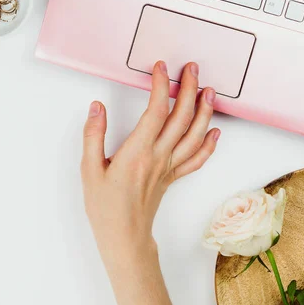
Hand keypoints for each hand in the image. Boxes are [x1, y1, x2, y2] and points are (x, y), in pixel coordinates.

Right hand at [81, 61, 218, 304]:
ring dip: (204, 110)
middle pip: (182, 117)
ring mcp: (169, 167)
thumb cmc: (105, 207)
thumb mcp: (89, 169)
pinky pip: (196, 158)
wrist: (123, 237)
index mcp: (137, 153)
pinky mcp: (172, 177)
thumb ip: (93, 135)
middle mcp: (158, 157)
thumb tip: (97, 107)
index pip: (156, 111)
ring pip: (195, 135)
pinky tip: (214, 131)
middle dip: (189, 89)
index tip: (160, 68)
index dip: (161, 86)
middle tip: (192, 68)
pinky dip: (209, 143)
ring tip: (209, 91)